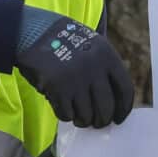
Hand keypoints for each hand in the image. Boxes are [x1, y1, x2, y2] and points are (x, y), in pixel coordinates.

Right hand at [14, 10, 135, 127]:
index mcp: (107, 55)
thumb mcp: (91, 45)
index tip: (118, 119)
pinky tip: (63, 109)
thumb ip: (104, 68)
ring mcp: (76, 78)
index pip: (125, 89)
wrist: (32, 34)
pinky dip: (65, 115)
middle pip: (106, 107)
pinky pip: (67, 114)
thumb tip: (115, 102)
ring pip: (87, 115)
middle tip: (96, 123)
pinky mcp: (58, 88)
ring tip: (78, 117)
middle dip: (102, 120)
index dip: (123, 109)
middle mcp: (95, 67)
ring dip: (83, 120)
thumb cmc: (63, 43)